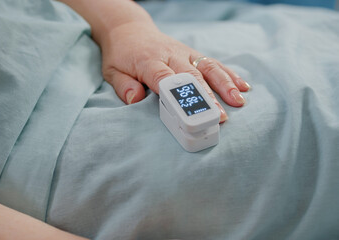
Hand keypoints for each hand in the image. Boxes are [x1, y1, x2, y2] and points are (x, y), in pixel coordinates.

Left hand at [100, 22, 249, 122]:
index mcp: (148, 62)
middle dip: (207, 97)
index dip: (178, 96)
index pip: (165, 79)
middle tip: (221, 117)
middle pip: (191, 76)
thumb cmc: (121, 55)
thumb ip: (124, 86)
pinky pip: (212, 62)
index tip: (190, 115)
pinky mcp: (191, 53)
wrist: (129, 30)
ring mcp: (183, 53)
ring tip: (239, 101)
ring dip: (224, 84)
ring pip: (207, 67)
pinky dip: (228, 73)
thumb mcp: (112, 72)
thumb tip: (135, 99)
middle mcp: (169, 56)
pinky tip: (243, 86)